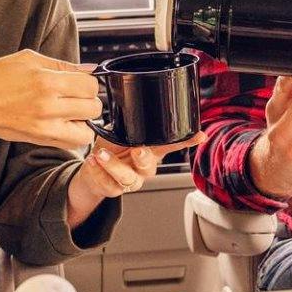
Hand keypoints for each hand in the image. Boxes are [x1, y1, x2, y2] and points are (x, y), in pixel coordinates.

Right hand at [0, 50, 99, 151]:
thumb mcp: (27, 59)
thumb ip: (62, 64)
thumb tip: (89, 68)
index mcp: (46, 81)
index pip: (90, 85)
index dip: (89, 81)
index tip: (79, 81)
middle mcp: (48, 106)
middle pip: (94, 107)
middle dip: (89, 100)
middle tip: (76, 96)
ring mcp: (45, 126)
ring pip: (88, 130)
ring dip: (84, 121)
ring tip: (71, 112)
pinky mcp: (40, 140)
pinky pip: (73, 143)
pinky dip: (74, 134)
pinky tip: (63, 123)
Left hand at [68, 134, 201, 213]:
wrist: (91, 169)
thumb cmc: (109, 147)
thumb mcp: (121, 132)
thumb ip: (130, 123)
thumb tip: (133, 101)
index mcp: (151, 151)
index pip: (172, 144)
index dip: (187, 141)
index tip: (199, 135)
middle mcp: (144, 168)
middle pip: (150, 165)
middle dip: (143, 158)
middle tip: (136, 149)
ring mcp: (131, 181)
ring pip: (127, 178)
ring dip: (113, 165)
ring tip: (100, 154)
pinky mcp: (114, 190)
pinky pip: (108, 184)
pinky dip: (97, 171)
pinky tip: (92, 161)